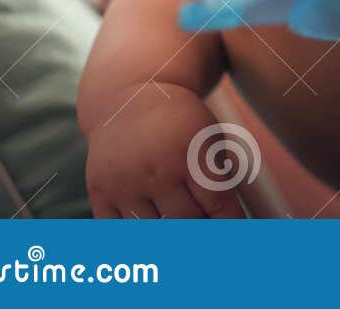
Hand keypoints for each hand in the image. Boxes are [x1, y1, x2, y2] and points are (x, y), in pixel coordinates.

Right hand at [85, 84, 245, 217]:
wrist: (127, 101)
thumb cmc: (178, 126)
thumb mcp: (208, 139)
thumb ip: (219, 179)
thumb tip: (230, 225)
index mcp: (189, 152)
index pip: (217, 204)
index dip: (231, 223)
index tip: (239, 231)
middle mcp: (154, 170)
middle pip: (187, 222)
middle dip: (203, 227)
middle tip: (209, 223)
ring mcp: (124, 184)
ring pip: (156, 233)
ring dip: (174, 233)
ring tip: (183, 219)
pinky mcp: (100, 194)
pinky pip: (121, 233)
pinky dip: (141, 238)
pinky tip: (154, 225)